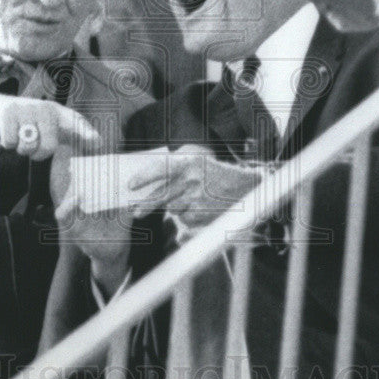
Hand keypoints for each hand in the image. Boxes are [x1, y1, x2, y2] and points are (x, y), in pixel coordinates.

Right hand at [0, 93, 101, 160]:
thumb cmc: (25, 122)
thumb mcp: (47, 126)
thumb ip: (70, 136)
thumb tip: (99, 143)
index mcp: (57, 112)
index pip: (74, 121)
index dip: (85, 131)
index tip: (97, 141)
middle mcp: (44, 107)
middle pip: (49, 145)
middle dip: (39, 154)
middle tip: (32, 148)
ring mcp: (25, 108)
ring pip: (28, 145)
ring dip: (22, 149)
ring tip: (20, 138)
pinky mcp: (7, 112)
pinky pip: (10, 142)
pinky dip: (8, 143)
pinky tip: (8, 133)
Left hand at [128, 145, 263, 239]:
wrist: (248, 187)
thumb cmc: (217, 171)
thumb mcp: (198, 158)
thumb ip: (175, 163)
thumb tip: (150, 175)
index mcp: (190, 163)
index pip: (161, 169)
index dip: (144, 177)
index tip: (131, 185)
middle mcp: (193, 181)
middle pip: (161, 196)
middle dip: (146, 205)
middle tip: (135, 212)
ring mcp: (198, 200)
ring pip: (173, 209)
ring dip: (174, 208)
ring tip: (189, 201)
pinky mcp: (203, 216)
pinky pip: (185, 220)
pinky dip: (187, 216)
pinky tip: (199, 209)